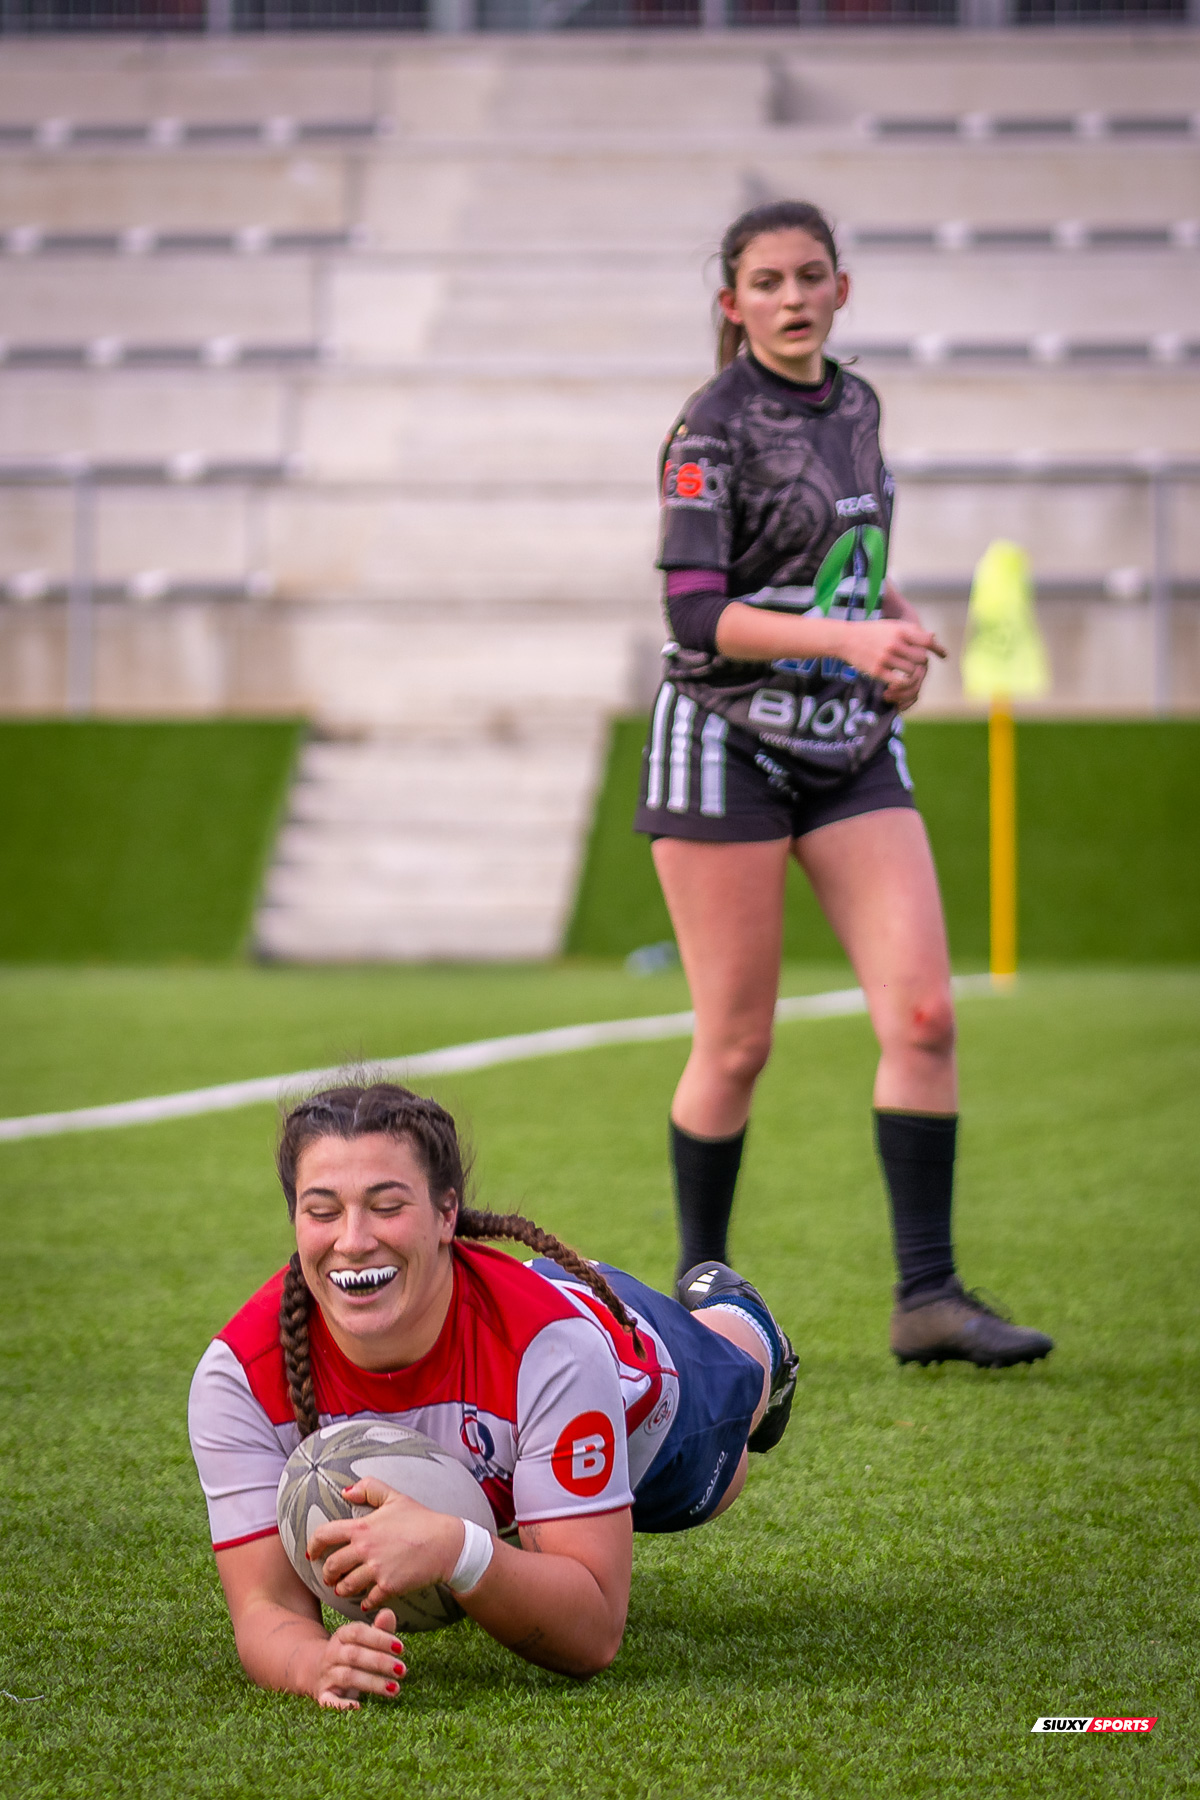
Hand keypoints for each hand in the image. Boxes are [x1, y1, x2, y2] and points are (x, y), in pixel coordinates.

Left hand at [307, 1477, 464, 1615]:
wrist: (445, 1544)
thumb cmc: (420, 1519)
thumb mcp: (394, 1496)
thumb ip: (368, 1488)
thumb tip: (345, 1492)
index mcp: (362, 1527)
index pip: (325, 1535)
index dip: (314, 1545)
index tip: (312, 1553)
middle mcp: (365, 1550)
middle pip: (332, 1567)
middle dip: (327, 1574)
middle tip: (330, 1577)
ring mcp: (376, 1570)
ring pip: (345, 1587)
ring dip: (342, 1589)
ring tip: (345, 1589)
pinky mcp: (388, 1587)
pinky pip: (367, 1600)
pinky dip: (365, 1602)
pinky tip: (367, 1600)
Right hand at [310, 1607, 406, 1710]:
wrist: (316, 1670)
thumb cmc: (350, 1652)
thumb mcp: (363, 1639)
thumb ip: (378, 1629)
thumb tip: (388, 1613)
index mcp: (342, 1635)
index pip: (358, 1632)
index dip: (379, 1639)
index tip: (401, 1648)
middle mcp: (332, 1653)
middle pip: (354, 1655)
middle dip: (380, 1662)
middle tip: (402, 1670)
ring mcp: (326, 1675)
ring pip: (347, 1677)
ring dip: (372, 1683)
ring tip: (395, 1688)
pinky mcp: (323, 1695)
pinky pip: (329, 1700)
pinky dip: (342, 1705)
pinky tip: (359, 1707)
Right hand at [840, 618, 945, 690]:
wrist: (846, 639)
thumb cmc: (872, 632)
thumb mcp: (892, 626)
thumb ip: (912, 631)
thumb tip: (933, 636)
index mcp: (900, 630)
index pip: (926, 641)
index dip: (938, 649)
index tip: (944, 656)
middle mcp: (895, 643)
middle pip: (921, 659)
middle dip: (921, 662)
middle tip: (917, 663)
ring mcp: (886, 657)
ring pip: (911, 671)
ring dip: (911, 672)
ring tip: (905, 670)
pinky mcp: (878, 670)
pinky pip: (899, 681)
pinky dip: (903, 682)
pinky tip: (900, 680)